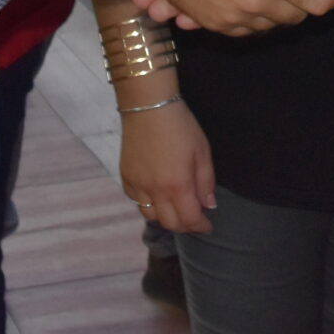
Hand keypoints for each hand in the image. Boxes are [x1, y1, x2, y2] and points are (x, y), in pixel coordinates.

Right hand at [120, 100, 215, 233]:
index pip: (189, 220)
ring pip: (150, 216)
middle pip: (169, 223)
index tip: (207, 225)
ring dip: (165, 218)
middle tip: (194, 219)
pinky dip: (148, 204)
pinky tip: (156, 195)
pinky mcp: (126, 177)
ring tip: (175, 209)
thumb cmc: (181, 126)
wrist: (148, 107)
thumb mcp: (202, 151)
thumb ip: (206, 182)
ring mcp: (138, 186)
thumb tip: (208, 205)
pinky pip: (137, 201)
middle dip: (185, 226)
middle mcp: (155, 191)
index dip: (200, 226)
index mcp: (177, 185)